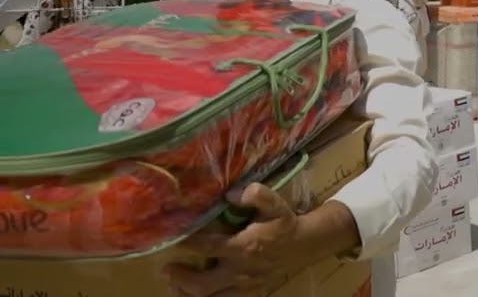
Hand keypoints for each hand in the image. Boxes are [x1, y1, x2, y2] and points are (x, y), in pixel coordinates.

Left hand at [167, 183, 310, 296]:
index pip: (206, 247)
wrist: (306, 244)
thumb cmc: (285, 223)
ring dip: (188, 293)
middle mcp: (240, 270)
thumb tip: (230, 194)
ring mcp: (244, 285)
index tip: (173, 237)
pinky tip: (196, 292)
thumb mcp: (275, 204)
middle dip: (180, 278)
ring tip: (176, 284)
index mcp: (243, 247)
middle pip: (201, 284)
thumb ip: (256, 195)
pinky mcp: (250, 293)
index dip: (187, 243)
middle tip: (167, 268)